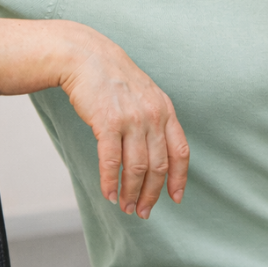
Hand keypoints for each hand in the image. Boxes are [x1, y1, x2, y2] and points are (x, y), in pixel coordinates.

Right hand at [59, 27, 188, 218]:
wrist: (87, 57)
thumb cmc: (114, 78)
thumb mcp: (146, 95)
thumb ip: (155, 120)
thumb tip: (158, 155)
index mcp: (165, 110)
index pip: (180, 152)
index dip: (179, 179)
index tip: (175, 198)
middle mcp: (153, 115)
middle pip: (158, 166)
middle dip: (152, 194)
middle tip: (143, 211)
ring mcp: (131, 119)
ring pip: (137, 168)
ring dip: (132, 193)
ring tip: (126, 206)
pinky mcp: (107, 123)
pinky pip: (111, 162)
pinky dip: (110, 183)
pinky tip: (108, 194)